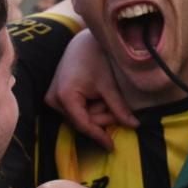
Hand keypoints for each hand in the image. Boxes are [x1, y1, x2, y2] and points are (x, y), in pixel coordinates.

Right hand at [45, 30, 136, 149]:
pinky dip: (90, 107)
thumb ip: (119, 108)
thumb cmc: (95, 58)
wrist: (82, 41)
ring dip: (97, 112)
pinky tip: (100, 97)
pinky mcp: (56, 96)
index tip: (112, 146)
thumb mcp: (108, 85)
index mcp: (65, 97)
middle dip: (101, 119)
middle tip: (120, 113)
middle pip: (82, 121)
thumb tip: (134, 126)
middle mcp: (54, 100)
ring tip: (107, 97)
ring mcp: (52, 98)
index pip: (84, 124)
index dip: (99, 136)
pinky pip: (75, 109)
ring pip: (80, 116)